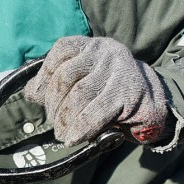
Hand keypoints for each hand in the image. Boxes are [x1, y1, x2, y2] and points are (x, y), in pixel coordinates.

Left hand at [25, 36, 170, 144]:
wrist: (152, 105)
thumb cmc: (109, 94)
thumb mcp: (83, 82)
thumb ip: (56, 84)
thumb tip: (31, 92)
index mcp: (92, 46)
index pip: (61, 51)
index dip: (45, 75)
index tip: (38, 97)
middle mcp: (106, 51)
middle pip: (65, 76)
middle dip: (54, 104)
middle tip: (55, 123)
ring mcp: (119, 70)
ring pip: (79, 95)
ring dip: (65, 119)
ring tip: (63, 134)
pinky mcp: (129, 92)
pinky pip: (97, 111)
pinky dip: (82, 127)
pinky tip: (74, 138)